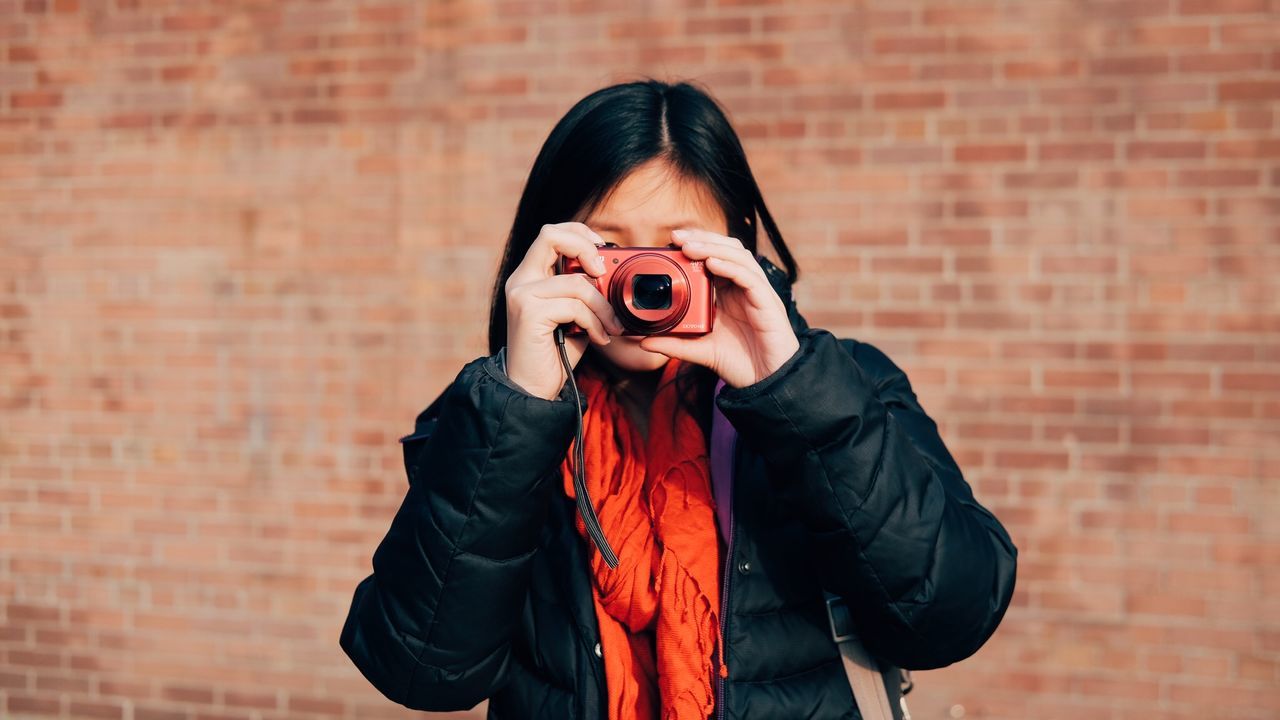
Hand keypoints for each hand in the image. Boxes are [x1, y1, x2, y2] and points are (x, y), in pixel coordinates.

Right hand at [504, 223, 625, 400]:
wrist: (533, 389)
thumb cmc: (556, 353)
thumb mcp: (575, 314)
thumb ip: (585, 290)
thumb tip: (611, 272)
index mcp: (529, 276)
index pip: (550, 233)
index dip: (579, 234)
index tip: (601, 254)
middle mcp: (520, 280)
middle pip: (551, 235)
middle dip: (586, 248)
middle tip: (603, 273)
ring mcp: (521, 295)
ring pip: (576, 282)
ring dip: (603, 306)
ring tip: (611, 327)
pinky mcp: (528, 313)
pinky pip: (575, 306)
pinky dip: (595, 323)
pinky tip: (599, 339)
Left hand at [638, 229, 799, 388]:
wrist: (767, 383)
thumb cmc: (741, 364)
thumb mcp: (700, 351)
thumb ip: (675, 344)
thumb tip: (644, 342)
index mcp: (730, 293)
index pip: (714, 257)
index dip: (696, 245)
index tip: (671, 242)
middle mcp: (744, 287)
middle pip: (727, 248)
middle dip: (702, 238)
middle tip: (676, 237)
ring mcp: (757, 293)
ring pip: (739, 256)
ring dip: (713, 247)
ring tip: (689, 246)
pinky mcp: (768, 303)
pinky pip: (749, 278)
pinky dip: (730, 267)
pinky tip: (712, 263)